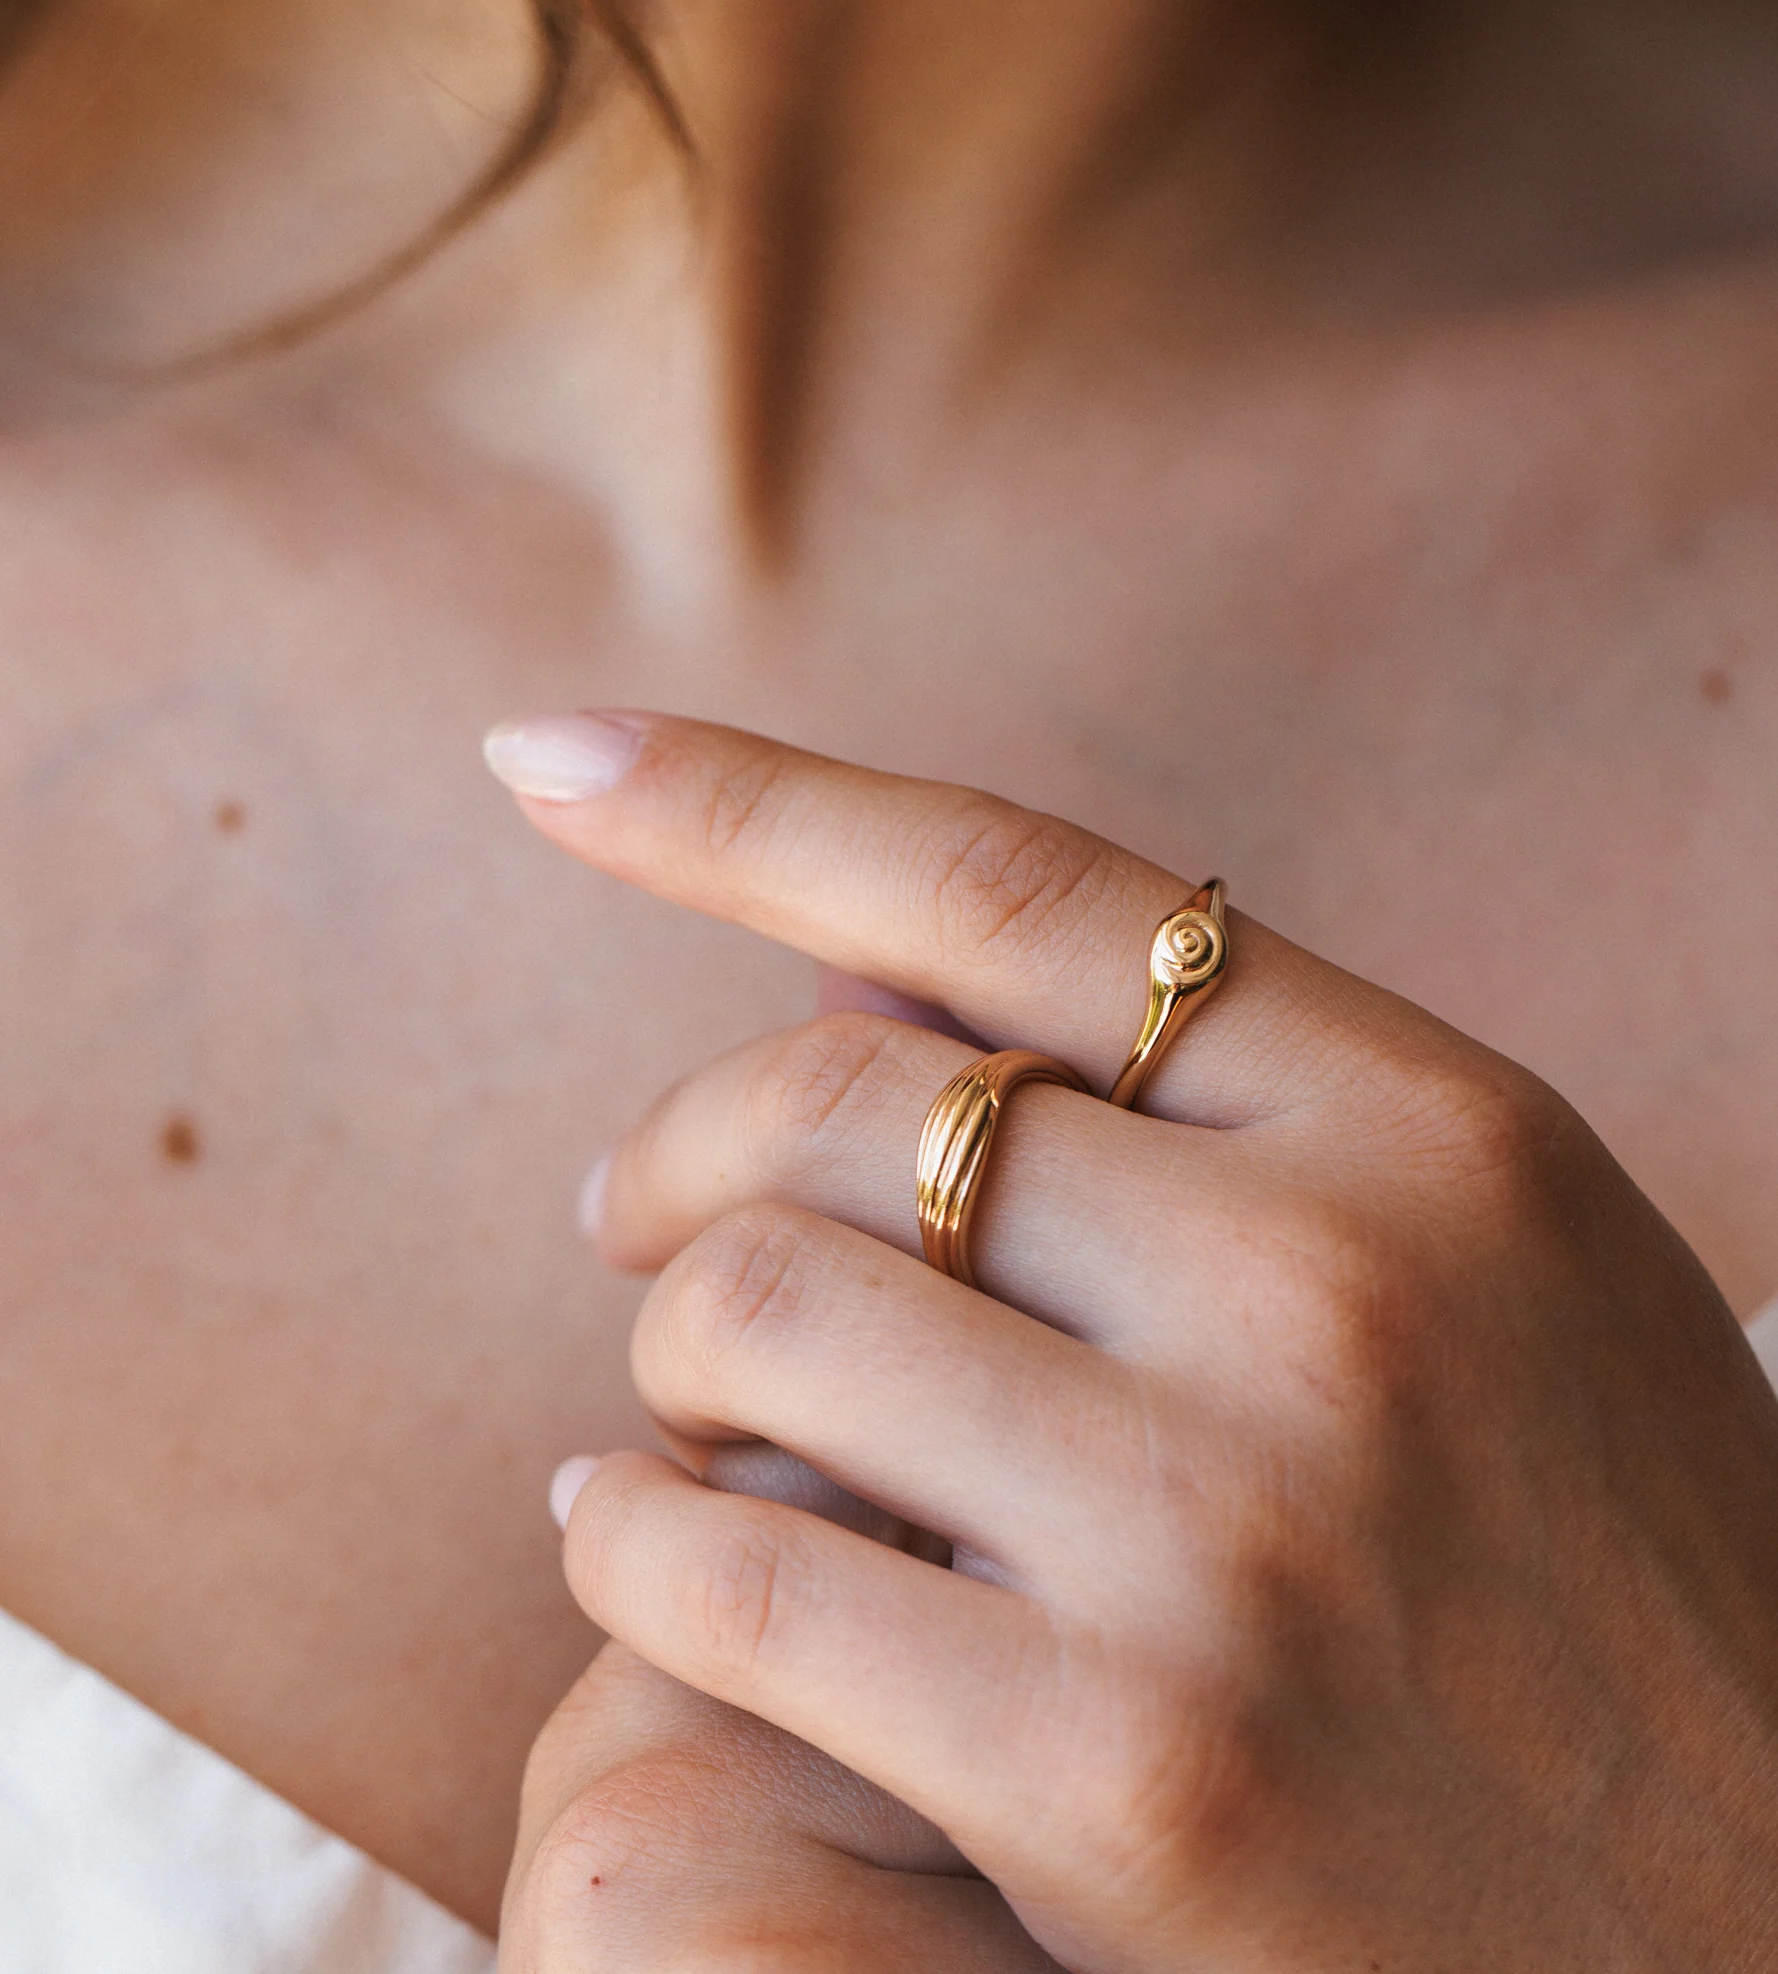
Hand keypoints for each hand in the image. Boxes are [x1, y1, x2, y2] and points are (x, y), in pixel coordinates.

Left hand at [487, 711, 1777, 1972]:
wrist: (1749, 1927)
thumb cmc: (1588, 1561)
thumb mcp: (1481, 1266)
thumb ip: (1199, 1098)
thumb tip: (835, 958)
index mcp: (1434, 1127)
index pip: (1010, 886)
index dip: (742, 801)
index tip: (548, 754)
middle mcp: (1340, 1290)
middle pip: (831, 1102)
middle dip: (675, 1155)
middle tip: (634, 1218)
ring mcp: (1235, 1535)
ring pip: (749, 1311)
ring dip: (664, 1352)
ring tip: (681, 1406)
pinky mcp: (1129, 1774)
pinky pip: (729, 1575)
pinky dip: (627, 1538)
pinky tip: (630, 1537)